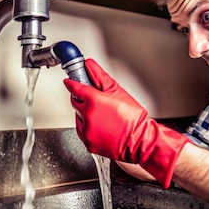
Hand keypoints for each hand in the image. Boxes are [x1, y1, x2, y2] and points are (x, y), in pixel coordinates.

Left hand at [63, 59, 189, 187]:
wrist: (139, 140)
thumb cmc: (132, 118)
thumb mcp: (118, 91)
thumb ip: (100, 76)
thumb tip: (90, 65)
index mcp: (93, 101)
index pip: (76, 88)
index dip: (73, 83)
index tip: (70, 82)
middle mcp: (87, 116)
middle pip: (75, 103)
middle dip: (82, 100)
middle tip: (96, 101)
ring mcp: (87, 131)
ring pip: (78, 118)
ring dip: (85, 115)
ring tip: (103, 117)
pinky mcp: (88, 143)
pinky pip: (82, 132)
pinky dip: (88, 128)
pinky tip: (101, 126)